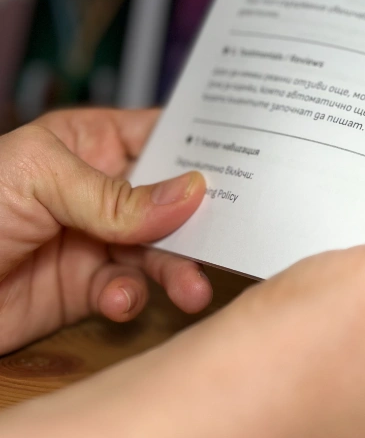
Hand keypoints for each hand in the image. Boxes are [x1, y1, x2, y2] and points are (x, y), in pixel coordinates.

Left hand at [0, 108, 210, 354]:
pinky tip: (117, 300)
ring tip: (191, 290)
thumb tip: (194, 191)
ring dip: (178, 269)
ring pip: (158, 251)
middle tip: (230, 240)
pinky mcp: (84, 289)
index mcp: (88, 143)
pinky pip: (126, 290)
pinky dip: (130, 298)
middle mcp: (98, 190)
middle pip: (172, 201)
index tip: (251, 168)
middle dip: (201, 222)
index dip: (204, 150)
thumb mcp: (40, 183)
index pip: (162, 136)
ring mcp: (94, 240)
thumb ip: (118, 195)